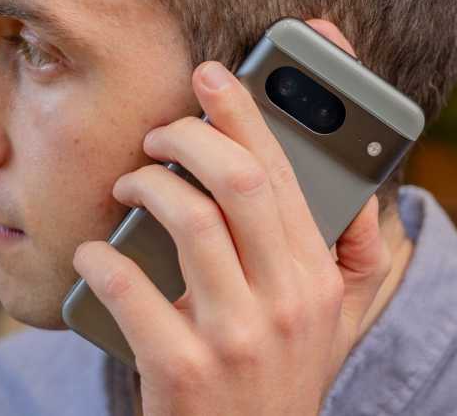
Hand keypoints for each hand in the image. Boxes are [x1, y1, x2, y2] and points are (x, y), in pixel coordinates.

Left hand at [72, 21, 393, 414]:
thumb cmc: (283, 380)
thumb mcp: (340, 322)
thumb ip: (358, 253)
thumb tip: (363, 188)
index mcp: (318, 278)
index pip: (282, 174)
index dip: (243, 114)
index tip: (211, 76)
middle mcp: (284, 302)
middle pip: (239, 182)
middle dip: (189, 136)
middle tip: (157, 132)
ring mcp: (235, 338)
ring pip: (187, 222)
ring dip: (145, 187)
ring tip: (128, 188)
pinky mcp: (180, 371)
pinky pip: (129, 289)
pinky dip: (101, 259)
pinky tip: (93, 253)